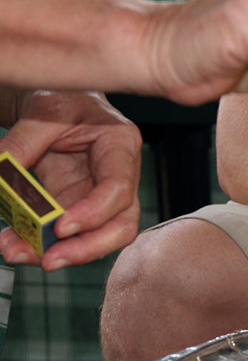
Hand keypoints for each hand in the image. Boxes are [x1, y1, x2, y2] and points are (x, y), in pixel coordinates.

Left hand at [0, 90, 140, 270]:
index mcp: (120, 148)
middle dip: (87, 249)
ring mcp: (100, 197)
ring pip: (97, 238)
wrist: (61, 101)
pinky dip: (40, 244)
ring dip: (59, 253)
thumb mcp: (42, 112)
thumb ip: (20, 145)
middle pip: (121, 225)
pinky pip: (67, 236)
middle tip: (49, 260)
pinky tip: (13, 244)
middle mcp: (120, 178)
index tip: (61, 228)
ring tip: (15, 252)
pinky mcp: (79, 207)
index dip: (94, 213)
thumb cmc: (63, 99)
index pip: (118, 189)